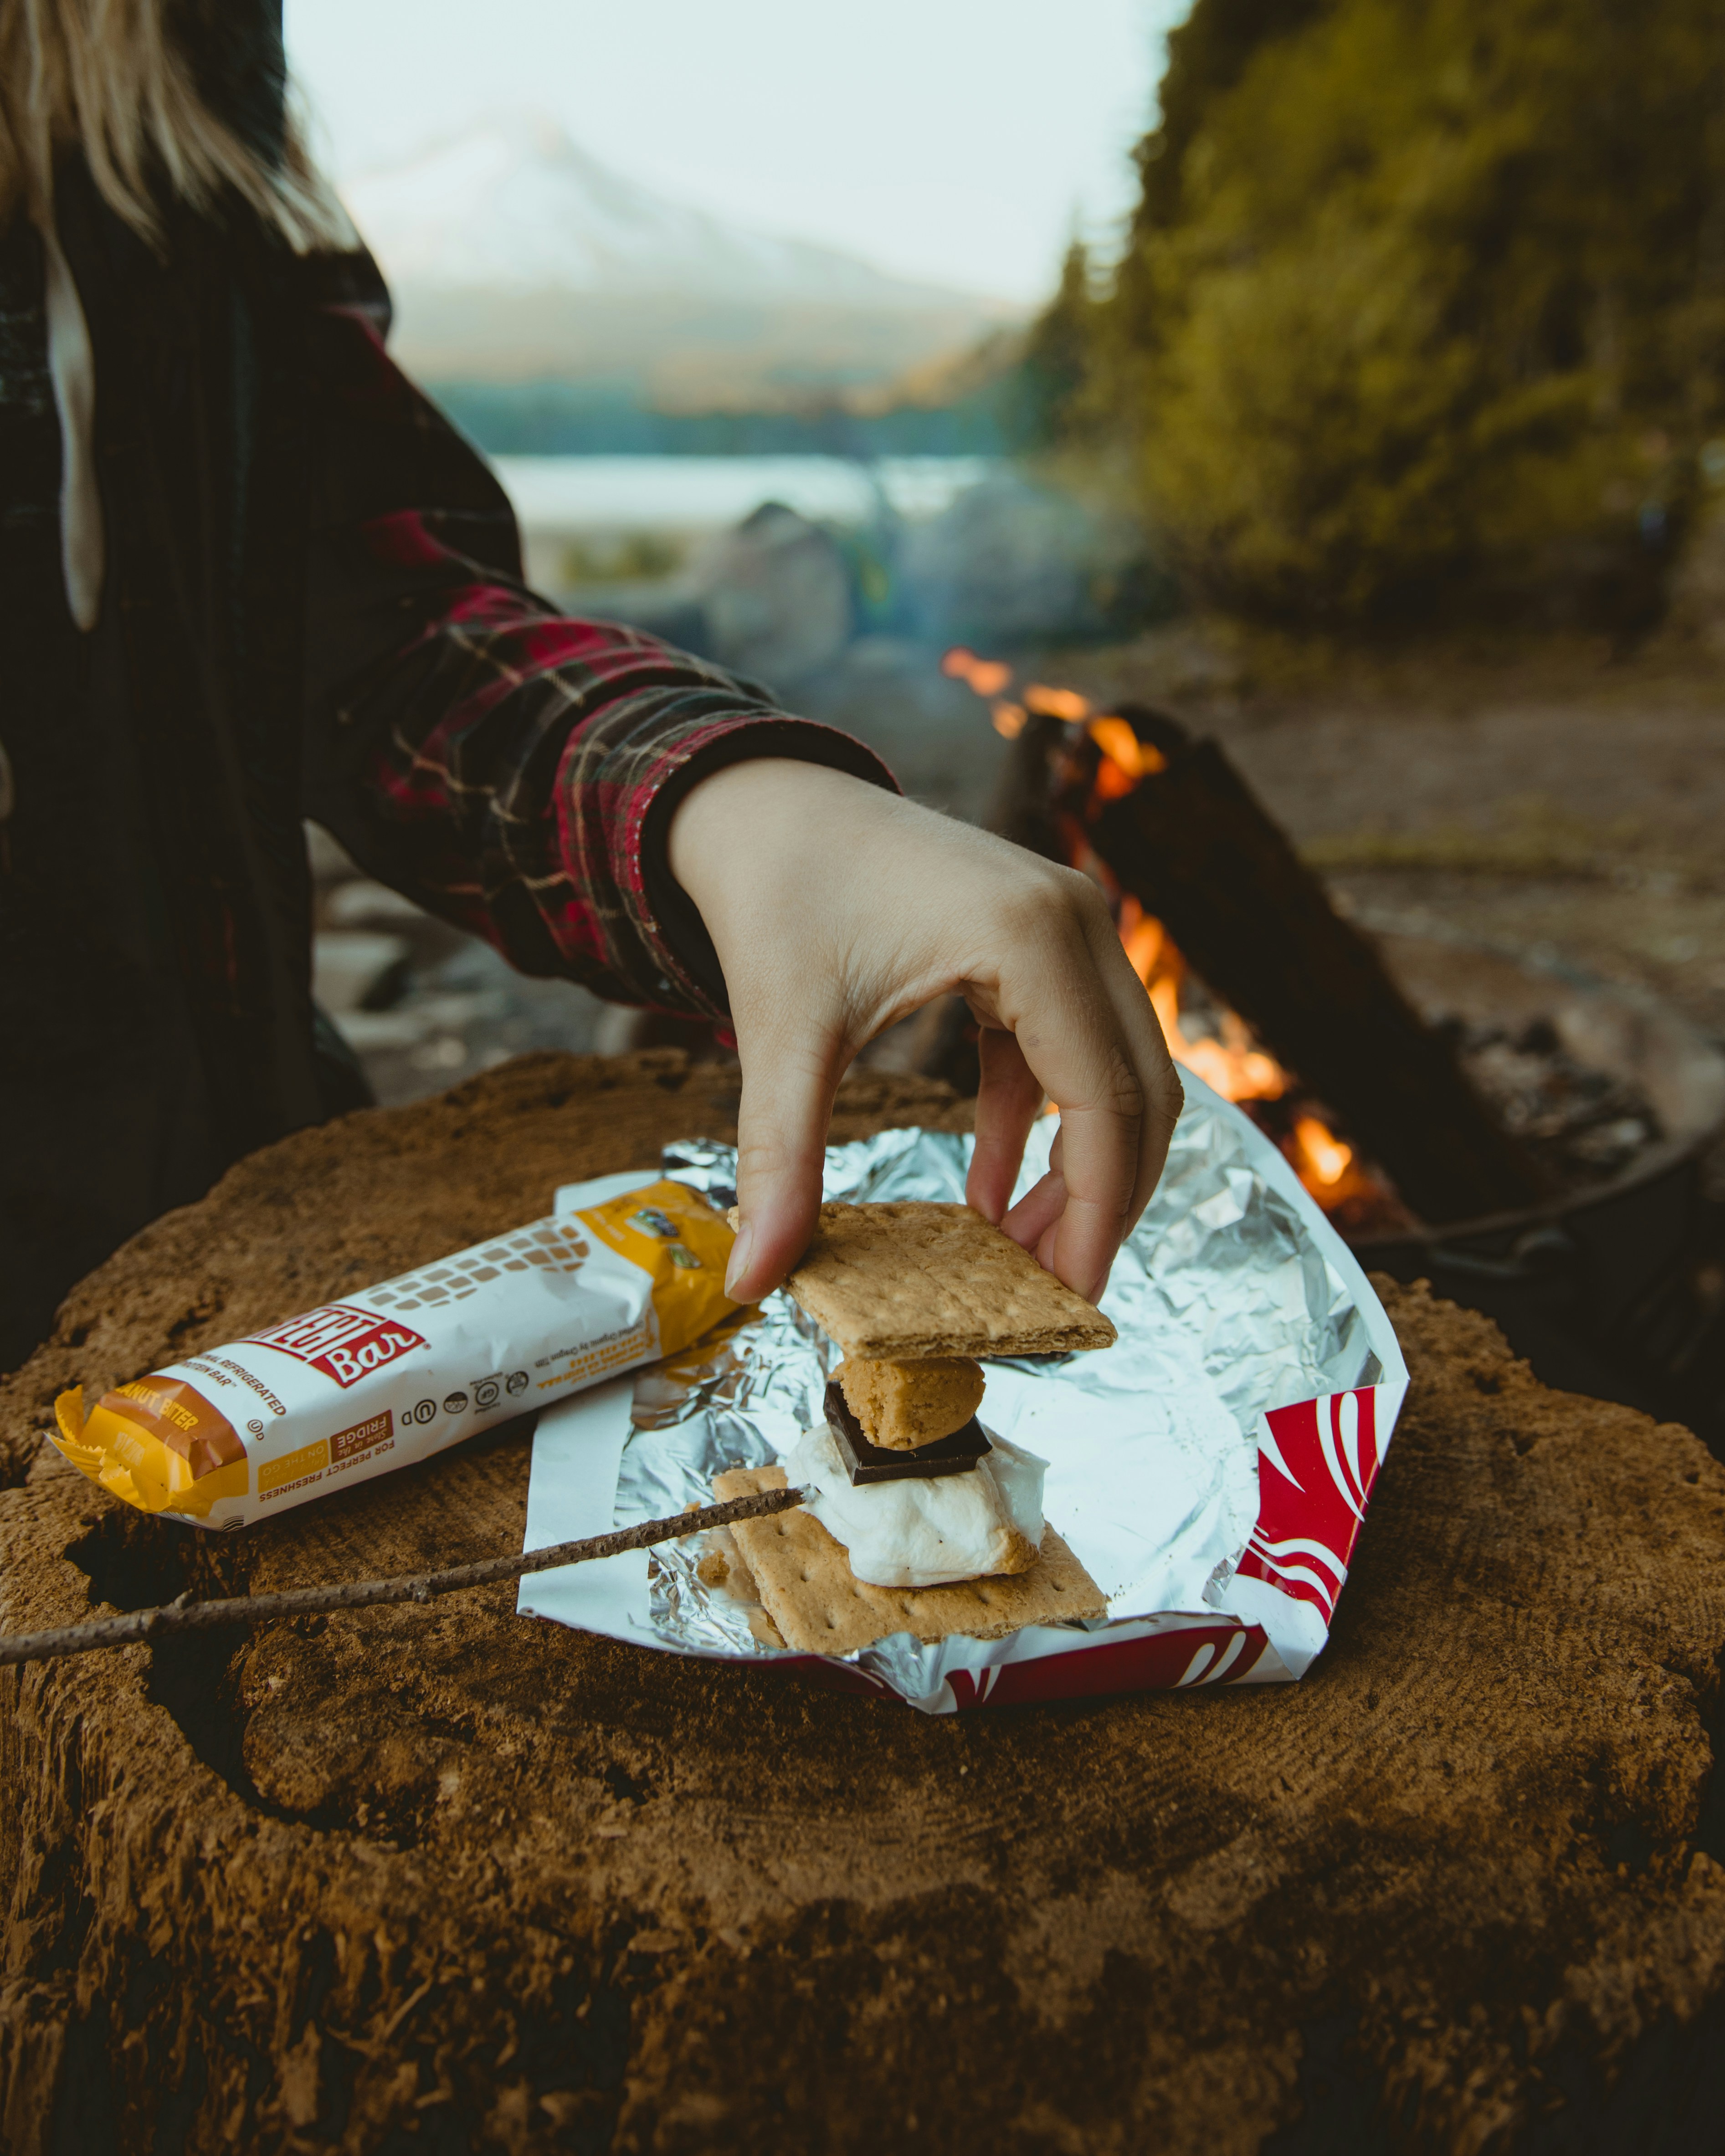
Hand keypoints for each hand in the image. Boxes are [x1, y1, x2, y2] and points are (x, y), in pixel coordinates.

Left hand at [668, 759, 1181, 1305]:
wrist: (763, 801)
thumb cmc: (777, 897)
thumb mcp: (781, 1034)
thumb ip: (779, 1161)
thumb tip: (752, 1280)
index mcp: (1032, 938)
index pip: (1106, 1103)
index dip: (1097, 1212)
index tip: (1069, 1298)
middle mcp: (1076, 922)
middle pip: (1140, 1093)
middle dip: (1103, 1202)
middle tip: (1052, 1293)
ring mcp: (1069, 925)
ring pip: (1116, 1073)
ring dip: (1079, 1169)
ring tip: (1017, 1252)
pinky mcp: (1040, 941)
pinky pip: (1066, 1051)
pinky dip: (1038, 1124)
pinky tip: (988, 1194)